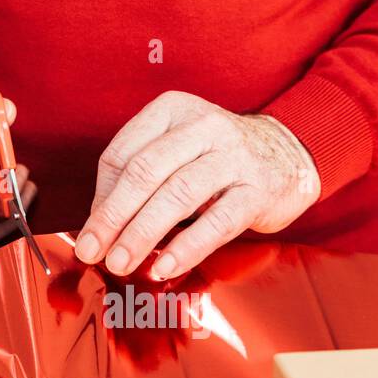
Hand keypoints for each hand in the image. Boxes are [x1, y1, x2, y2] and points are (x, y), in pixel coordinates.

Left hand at [76, 91, 318, 279]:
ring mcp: (233, 156)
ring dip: (143, 234)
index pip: (122, 154)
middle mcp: (203, 126)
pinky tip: (165, 267)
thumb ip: (138, 179)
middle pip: (145, 171)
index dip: (101, 198)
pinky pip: (218, 221)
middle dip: (114, 217)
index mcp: (172, 111)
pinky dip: (188, 246)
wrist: (288, 155)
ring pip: (178, 194)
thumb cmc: (216, 160)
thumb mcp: (175, 153)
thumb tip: (97, 226)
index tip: (89, 236)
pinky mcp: (257, 190)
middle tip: (93, 252)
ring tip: (121, 263)